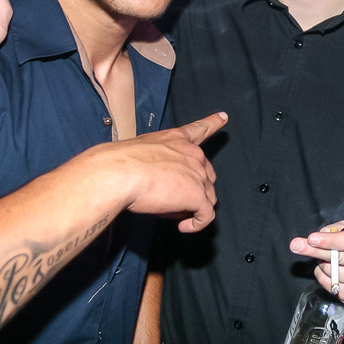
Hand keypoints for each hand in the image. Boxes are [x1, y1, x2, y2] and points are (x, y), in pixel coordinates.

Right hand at [101, 112, 227, 232]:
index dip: (212, 123)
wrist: (119, 173)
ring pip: (207, 197)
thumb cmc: (120, 164)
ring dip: (192, 207)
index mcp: (176, 139)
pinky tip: (183, 227)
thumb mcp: (140, 152)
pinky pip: (206, 215)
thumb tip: (157, 182)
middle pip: (206, 175)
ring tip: (169, 211)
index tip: (223, 117)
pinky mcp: (197, 195)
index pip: (199, 129)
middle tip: (169, 200)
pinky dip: (196, 224)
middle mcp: (192, 154)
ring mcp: (198, 174)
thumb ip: (156, 162)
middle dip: (193, 189)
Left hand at [289, 220, 343, 303]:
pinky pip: (328, 285)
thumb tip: (320, 235)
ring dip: (321, 262)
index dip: (328, 241)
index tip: (311, 238)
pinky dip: (322, 275)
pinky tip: (329, 269)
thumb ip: (339, 229)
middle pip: (337, 258)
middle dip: (314, 250)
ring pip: (330, 271)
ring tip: (327, 257)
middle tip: (296, 245)